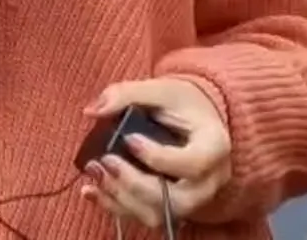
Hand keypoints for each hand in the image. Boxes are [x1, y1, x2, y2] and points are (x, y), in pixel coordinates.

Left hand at [79, 78, 231, 228]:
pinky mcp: (172, 208)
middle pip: (177, 200)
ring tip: (95, 172)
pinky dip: (114, 206)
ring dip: (120, 198)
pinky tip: (91, 189)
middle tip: (106, 161)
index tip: (130, 139)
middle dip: (135, 185)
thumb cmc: (182, 103)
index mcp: (214, 146)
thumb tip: (92, 111)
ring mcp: (192, 199)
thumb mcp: (161, 89)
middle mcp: (209, 180)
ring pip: (158, 214)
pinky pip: (144, 216)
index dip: (158, 158)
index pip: (194, 164)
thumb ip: (127, 94)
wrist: (196, 119)